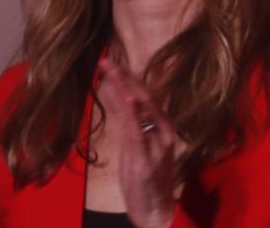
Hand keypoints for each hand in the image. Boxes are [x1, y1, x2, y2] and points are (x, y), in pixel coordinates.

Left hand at [97, 59, 179, 227]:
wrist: (155, 208)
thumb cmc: (146, 177)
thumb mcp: (134, 144)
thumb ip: (127, 119)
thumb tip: (115, 91)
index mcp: (161, 125)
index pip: (144, 95)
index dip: (128, 78)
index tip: (111, 62)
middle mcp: (163, 130)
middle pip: (143, 97)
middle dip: (124, 78)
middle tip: (106, 61)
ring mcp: (156, 144)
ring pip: (140, 109)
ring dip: (123, 88)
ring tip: (110, 70)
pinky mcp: (146, 158)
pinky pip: (138, 132)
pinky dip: (133, 113)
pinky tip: (127, 98)